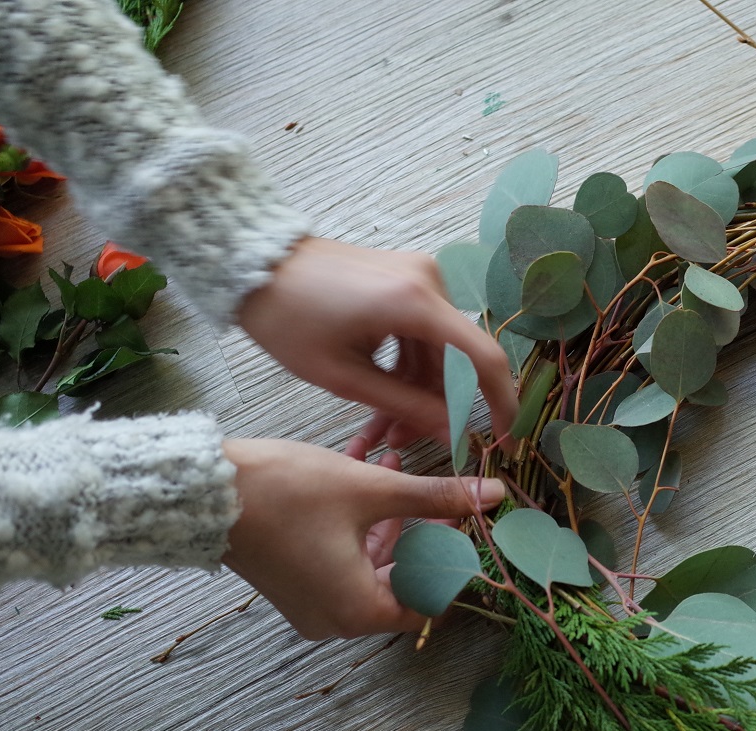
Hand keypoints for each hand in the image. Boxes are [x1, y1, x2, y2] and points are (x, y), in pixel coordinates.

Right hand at [220, 438, 502, 639]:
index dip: (454, 561)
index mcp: (360, 611)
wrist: (201, 491)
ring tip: (399, 466)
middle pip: (401, 582)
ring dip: (389, 519)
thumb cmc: (285, 493)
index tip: (468, 526)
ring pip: (371, 565)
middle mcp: (335, 620)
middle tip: (441, 494)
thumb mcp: (371, 490)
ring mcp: (311, 605)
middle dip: (422, 531)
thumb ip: (436, 496)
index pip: (431, 601)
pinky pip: (341, 560)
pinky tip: (366, 473)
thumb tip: (494, 495)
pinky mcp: (293, 584)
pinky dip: (358, 526)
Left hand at [236, 237, 517, 444]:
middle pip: (458, 359)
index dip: (501, 402)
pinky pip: (422, 333)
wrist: (252, 262)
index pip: (484, 358)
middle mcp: (429, 282)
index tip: (503, 437)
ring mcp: (419, 276)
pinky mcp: (405, 278)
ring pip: (439, 350)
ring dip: (420, 392)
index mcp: (416, 302)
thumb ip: (405, 406)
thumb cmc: (287, 319)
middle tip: (406, 443)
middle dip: (439, 407)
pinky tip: (383, 394)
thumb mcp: (343, 376)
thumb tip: (454, 433)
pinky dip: (409, 367)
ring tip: (385, 429)